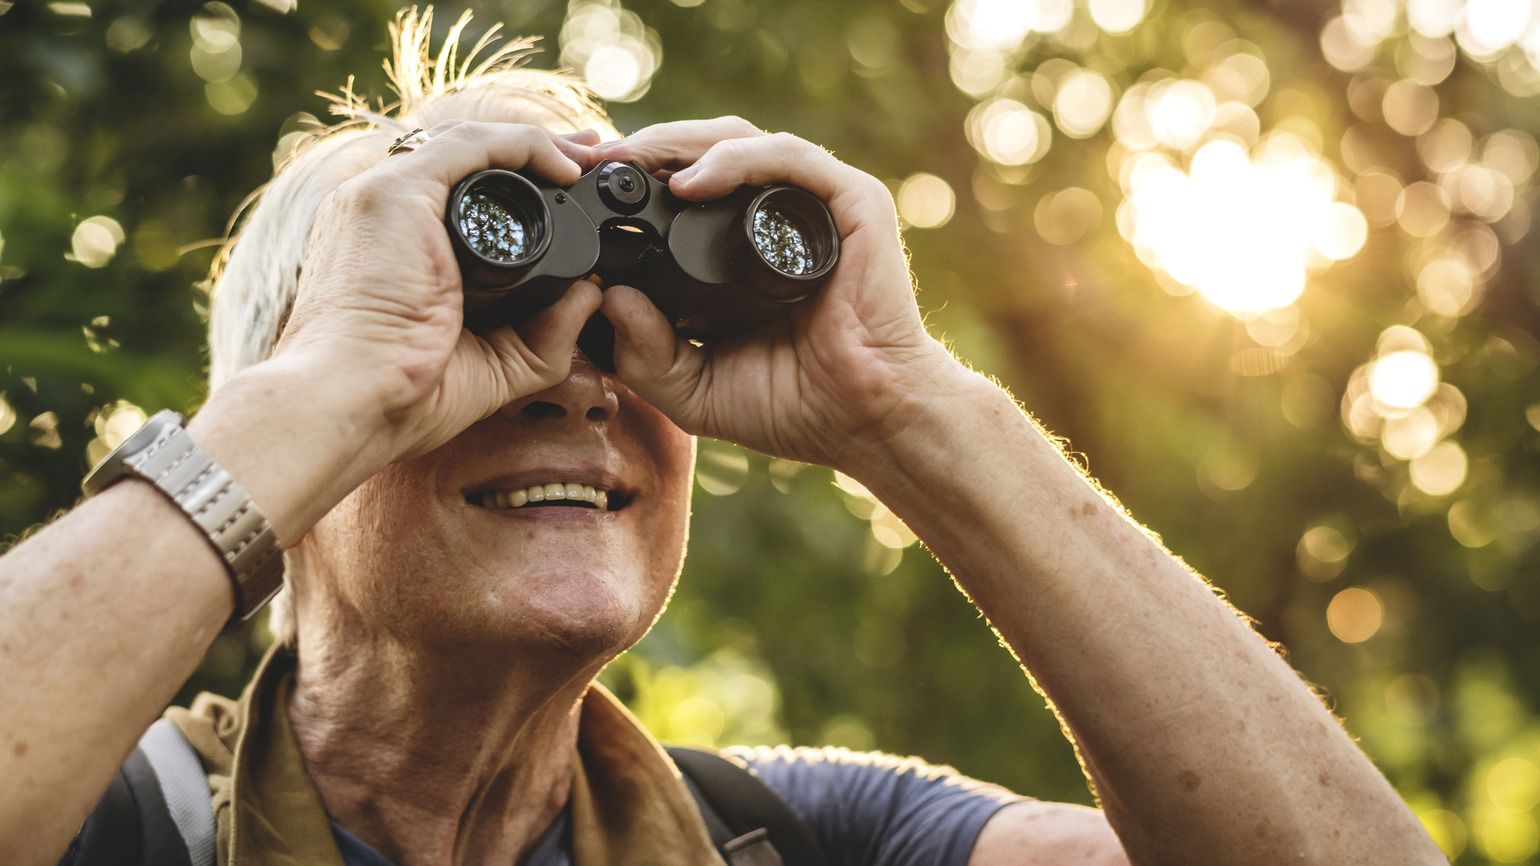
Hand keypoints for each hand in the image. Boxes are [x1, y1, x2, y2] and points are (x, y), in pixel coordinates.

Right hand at [272, 122, 605, 462]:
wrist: (352, 405)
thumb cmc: (405, 397)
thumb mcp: (498, 363)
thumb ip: (549, 331)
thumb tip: (594, 293)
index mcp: (396, 243)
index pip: (461, 191)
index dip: (520, 181)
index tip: (572, 188)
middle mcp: (383, 209)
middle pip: (469, 159)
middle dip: (537, 152)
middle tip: (592, 158)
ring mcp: (384, 195)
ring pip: (472, 142)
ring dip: (538, 143)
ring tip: (589, 156)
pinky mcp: (396, 192)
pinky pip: (471, 145)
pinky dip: (523, 145)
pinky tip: (562, 166)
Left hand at [591, 117, 956, 467]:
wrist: (869, 421)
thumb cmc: (797, 406)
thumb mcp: (695, 388)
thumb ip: (646, 356)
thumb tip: (607, 300)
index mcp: (743, 247)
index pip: (685, 185)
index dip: (634, 179)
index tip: (582, 189)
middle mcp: (778, 215)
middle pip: (704, 151)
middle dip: (646, 148)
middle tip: (594, 161)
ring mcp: (816, 204)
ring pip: (739, 140)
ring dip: (677, 142)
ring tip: (630, 161)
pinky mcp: (851, 203)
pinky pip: (788, 158)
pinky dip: (736, 159)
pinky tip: (692, 182)